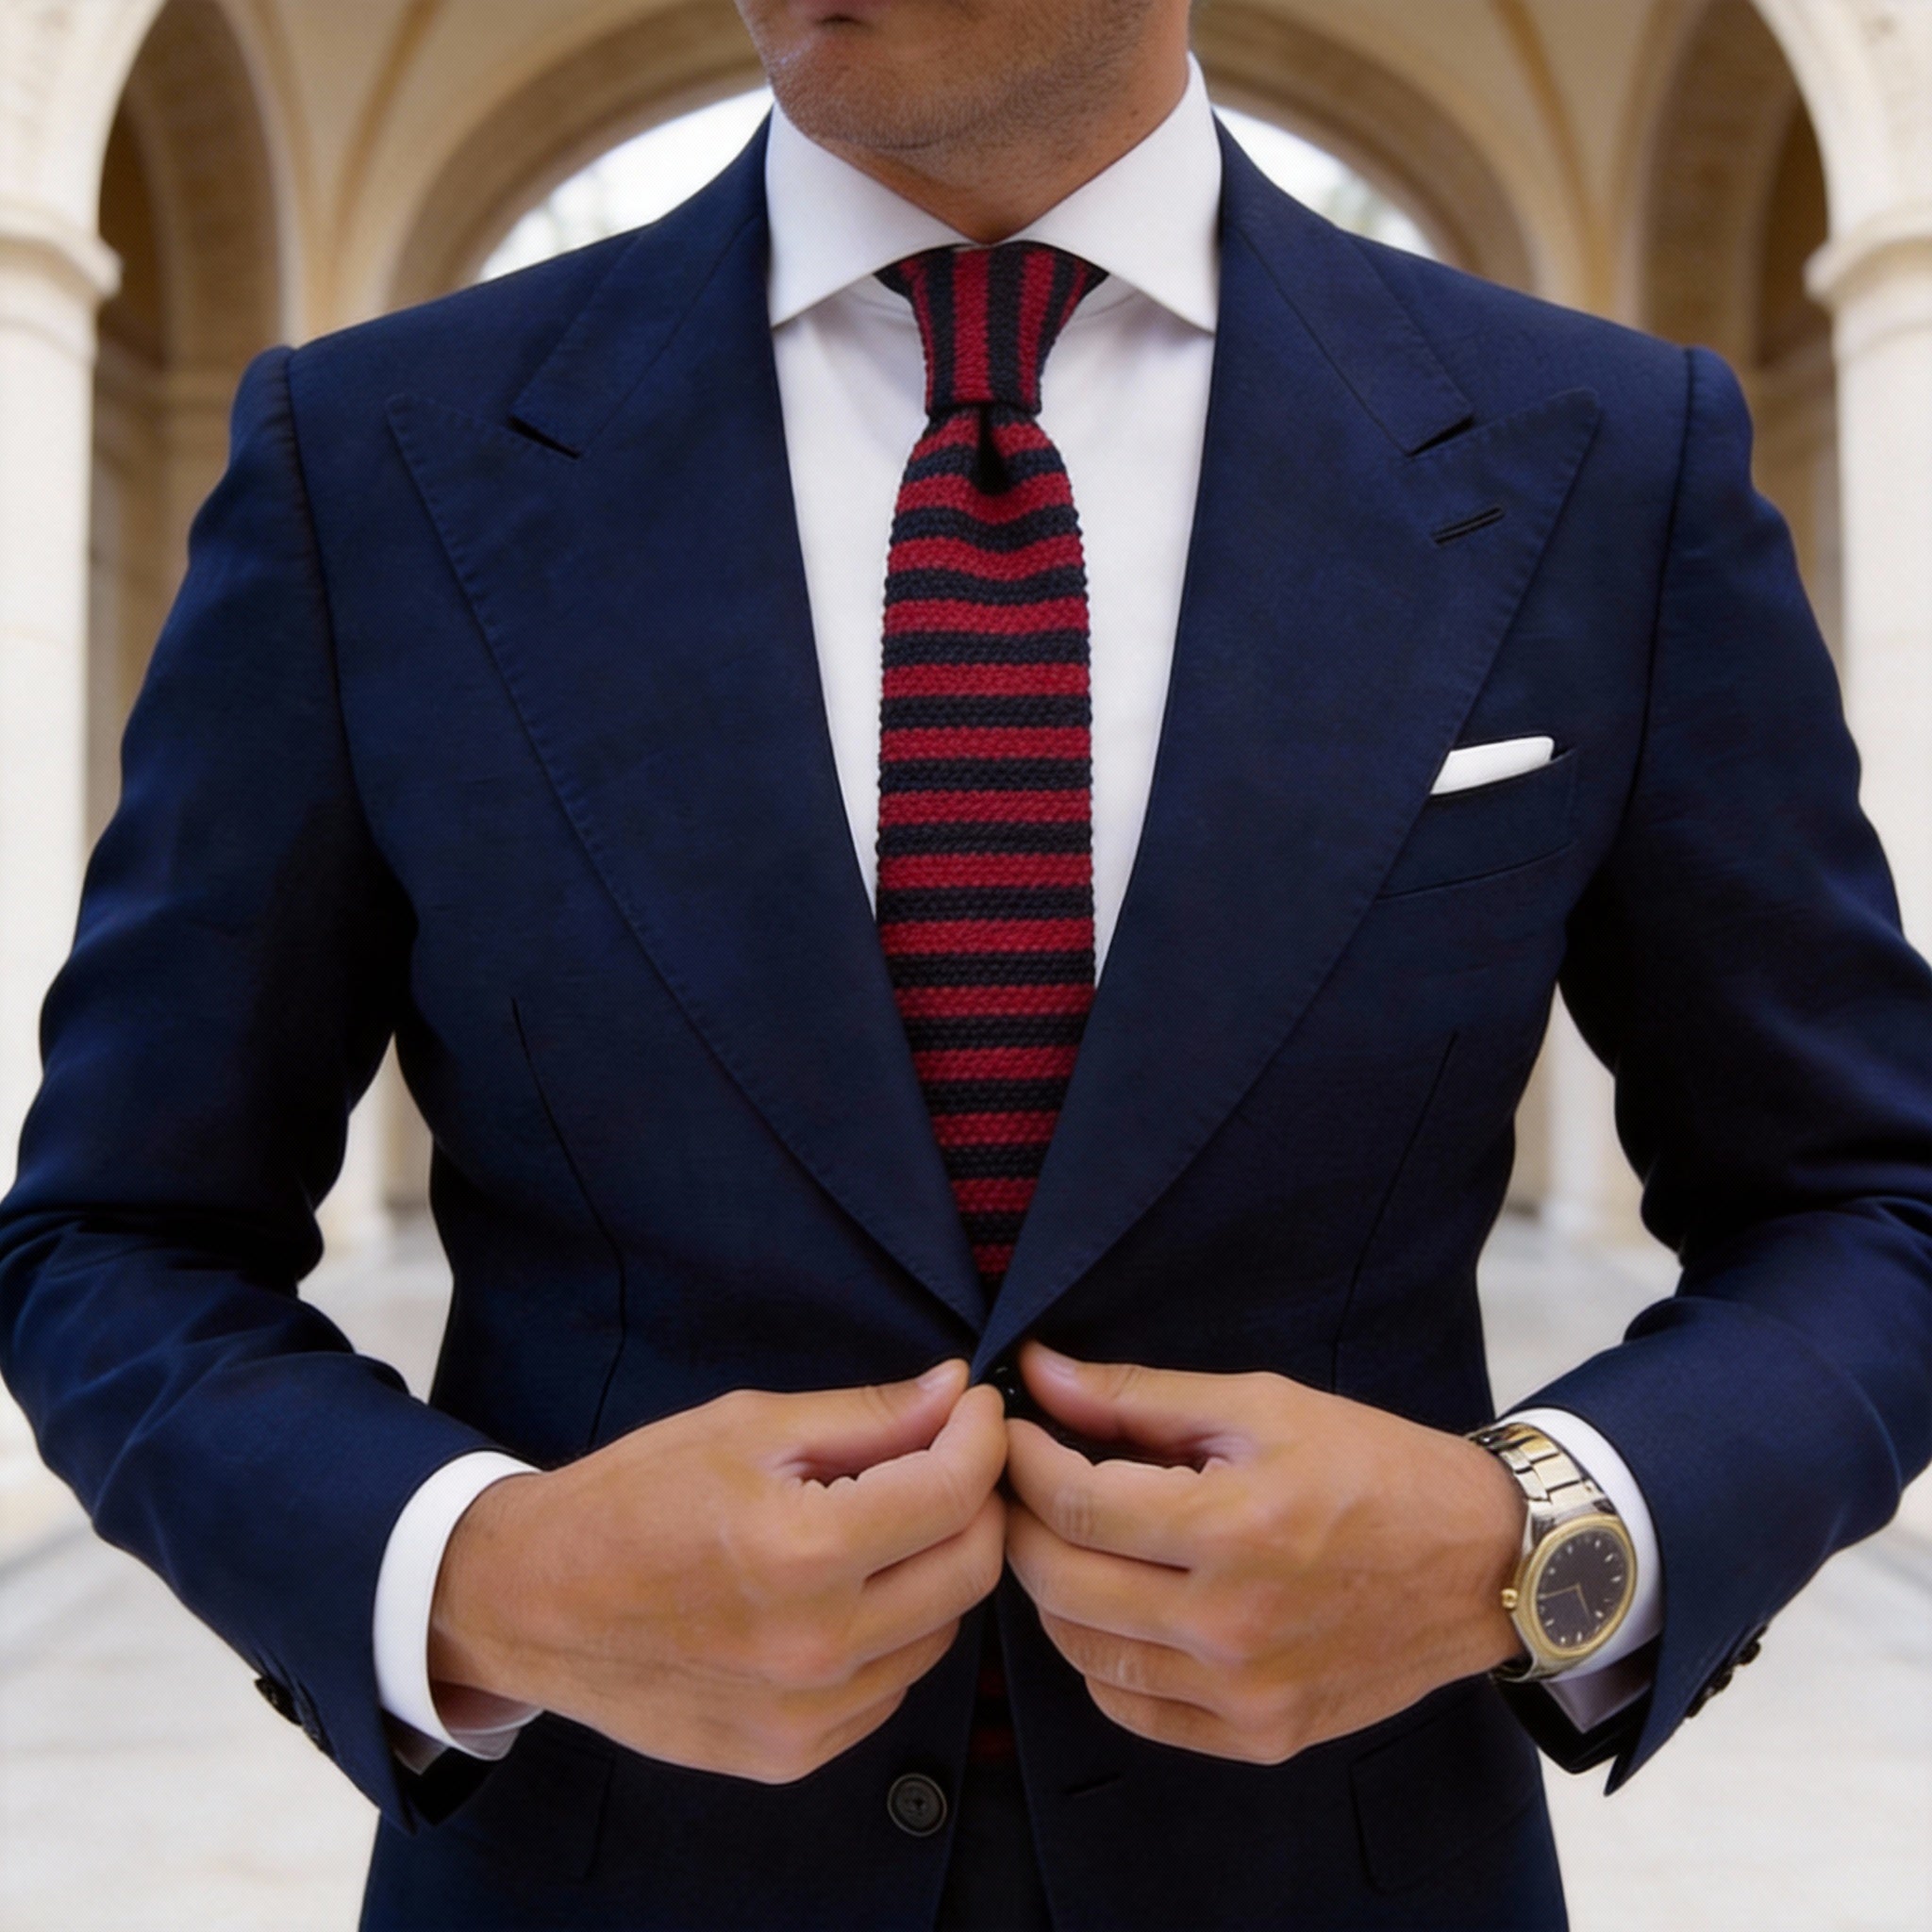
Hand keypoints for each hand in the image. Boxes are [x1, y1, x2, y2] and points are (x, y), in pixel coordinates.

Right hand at [427, 1360, 1006, 1782]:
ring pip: (942, 1631)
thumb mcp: (746, 1427)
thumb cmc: (632, 1498)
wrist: (532, 1603)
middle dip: (976, 1500)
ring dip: (935, 1568)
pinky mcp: (792, 1755)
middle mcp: (815, 1646)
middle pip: (970, 1568)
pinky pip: (891, 1685)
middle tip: (947, 1458)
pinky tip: (845, 1592)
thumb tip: (956, 1392)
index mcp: (802, 1551)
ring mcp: (806, 1714)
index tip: (976, 1408)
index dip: (982, 1437)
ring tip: (884, 1524)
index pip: (953, 1493)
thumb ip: (867, 1416)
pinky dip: (892, 1632)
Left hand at [1002, 1342, 1525, 1763]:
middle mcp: (1233, 1625)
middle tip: (1023, 1481)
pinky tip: (1115, 1604)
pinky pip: (1132, 1707)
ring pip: (1082, 1651)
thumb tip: (1040, 1373)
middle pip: (1061, 1581)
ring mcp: (1244, 1693)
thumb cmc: (1374, 1469)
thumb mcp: (1261, 1406)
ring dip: (1053, 1589)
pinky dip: (1100, 1657)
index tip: (1012, 1430)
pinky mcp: (1259, 1736)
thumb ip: (1139, 1397)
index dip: (1023, 1460)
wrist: (1481, 1564)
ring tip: (1067, 1536)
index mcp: (1236, 1528)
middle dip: (1022, 1521)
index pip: (1074, 1503)